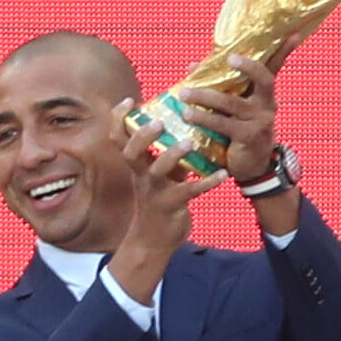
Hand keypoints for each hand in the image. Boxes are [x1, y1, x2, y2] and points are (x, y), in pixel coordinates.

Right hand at [108, 98, 226, 303]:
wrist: (153, 240)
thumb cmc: (158, 199)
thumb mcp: (157, 174)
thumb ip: (164, 152)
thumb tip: (183, 123)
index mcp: (136, 164)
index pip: (119, 139)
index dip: (119, 119)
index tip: (128, 100)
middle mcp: (141, 175)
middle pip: (131, 152)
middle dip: (142, 136)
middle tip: (158, 121)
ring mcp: (155, 191)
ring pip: (157, 170)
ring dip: (173, 155)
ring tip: (189, 142)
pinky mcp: (172, 205)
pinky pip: (189, 191)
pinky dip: (206, 182)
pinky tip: (222, 174)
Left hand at [179, 34, 300, 181]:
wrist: (252, 167)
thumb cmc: (239, 130)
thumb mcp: (233, 107)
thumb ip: (218, 86)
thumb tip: (192, 66)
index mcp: (264, 94)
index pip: (275, 68)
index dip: (285, 50)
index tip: (293, 34)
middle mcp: (267, 104)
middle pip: (263, 78)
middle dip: (247, 66)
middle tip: (229, 58)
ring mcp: (259, 120)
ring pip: (231, 103)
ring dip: (205, 96)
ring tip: (183, 94)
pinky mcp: (248, 137)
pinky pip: (223, 124)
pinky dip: (203, 118)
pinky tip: (187, 116)